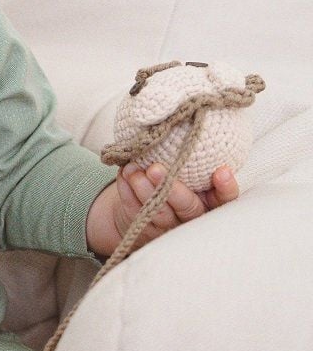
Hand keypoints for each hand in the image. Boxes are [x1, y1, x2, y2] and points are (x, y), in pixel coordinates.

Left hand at [87, 162, 239, 258]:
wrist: (146, 204)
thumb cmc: (177, 181)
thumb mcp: (191, 172)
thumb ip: (193, 159)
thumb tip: (186, 123)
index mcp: (210, 202)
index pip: (226, 199)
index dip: (226, 187)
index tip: (221, 171)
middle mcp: (191, 216)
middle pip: (187, 206)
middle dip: (171, 188)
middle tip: (155, 169)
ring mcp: (167, 225)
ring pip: (157, 210)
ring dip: (143, 188)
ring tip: (133, 169)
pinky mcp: (143, 227)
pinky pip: (135, 210)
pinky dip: (127, 190)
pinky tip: (124, 173)